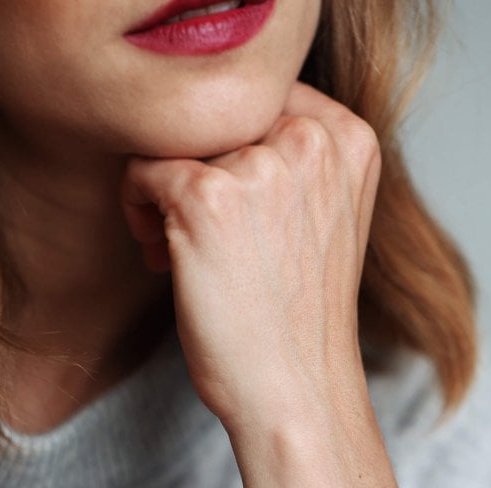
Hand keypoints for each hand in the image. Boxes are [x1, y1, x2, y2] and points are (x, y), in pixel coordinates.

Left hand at [121, 82, 380, 434]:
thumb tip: (220, 128)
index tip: (232, 191)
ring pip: (176, 139)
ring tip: (180, 246)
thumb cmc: (305, 314)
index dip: (236, 144)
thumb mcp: (327, 218)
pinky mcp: (207, 197)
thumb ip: (297, 158)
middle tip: (203, 227)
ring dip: (168, 189)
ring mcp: (261, 166)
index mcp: (350, 141)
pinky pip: (143, 170)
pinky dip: (140, 209)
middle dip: (201, 163)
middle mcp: (313, 141)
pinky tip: (162, 254)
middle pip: (218, 115)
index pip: (265, 97)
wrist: (298, 388)